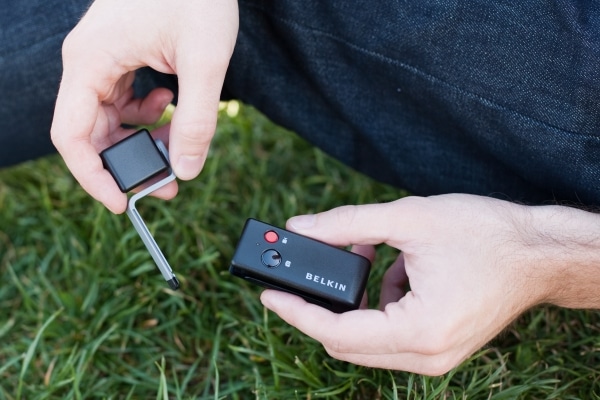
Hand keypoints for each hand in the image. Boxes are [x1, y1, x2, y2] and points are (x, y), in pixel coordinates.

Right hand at [51, 0, 238, 212]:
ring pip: (109, 117)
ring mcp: (102, 57)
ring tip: (176, 145)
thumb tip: (186, 171)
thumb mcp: (204, 61)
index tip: (122, 204)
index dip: (92, 177)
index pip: (72, 136)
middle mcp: (87, 61)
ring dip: (140, 139)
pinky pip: (123, 98)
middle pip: (90, 131)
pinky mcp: (120, 55)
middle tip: (167, 184)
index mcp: (91, 61)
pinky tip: (170, 104)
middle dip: (127, 162)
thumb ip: (195, 120)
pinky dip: (146, 114)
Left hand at [260, 194, 599, 373]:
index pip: (336, 332)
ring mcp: (435, 356)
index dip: (296, 311)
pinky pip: (390, 333)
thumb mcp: (408, 218)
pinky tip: (392, 267)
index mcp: (419, 331)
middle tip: (307, 268)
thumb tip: (300, 227)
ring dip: (354, 299)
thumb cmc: (487, 234)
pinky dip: (378, 302)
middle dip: (322, 304)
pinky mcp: (439, 346)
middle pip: (346, 343)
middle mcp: (426, 355)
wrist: (540, 252)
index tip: (268, 293)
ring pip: (366, 339)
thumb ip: (346, 225)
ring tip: (366, 251)